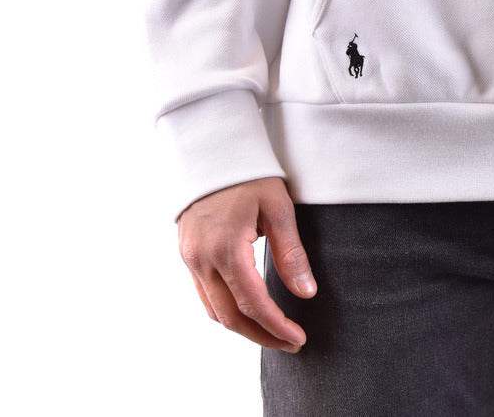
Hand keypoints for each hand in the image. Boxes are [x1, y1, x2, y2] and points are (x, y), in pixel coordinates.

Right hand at [176, 176, 317, 351]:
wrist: (213, 150)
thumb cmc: (249, 175)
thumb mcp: (278, 208)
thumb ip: (290, 253)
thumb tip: (306, 293)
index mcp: (227, 249)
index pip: (253, 303)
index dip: (276, 326)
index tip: (298, 337)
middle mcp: (202, 260)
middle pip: (231, 317)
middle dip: (261, 335)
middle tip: (290, 343)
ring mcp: (190, 259)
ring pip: (214, 311)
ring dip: (242, 327)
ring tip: (272, 332)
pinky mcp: (187, 255)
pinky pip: (204, 295)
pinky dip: (225, 311)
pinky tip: (246, 311)